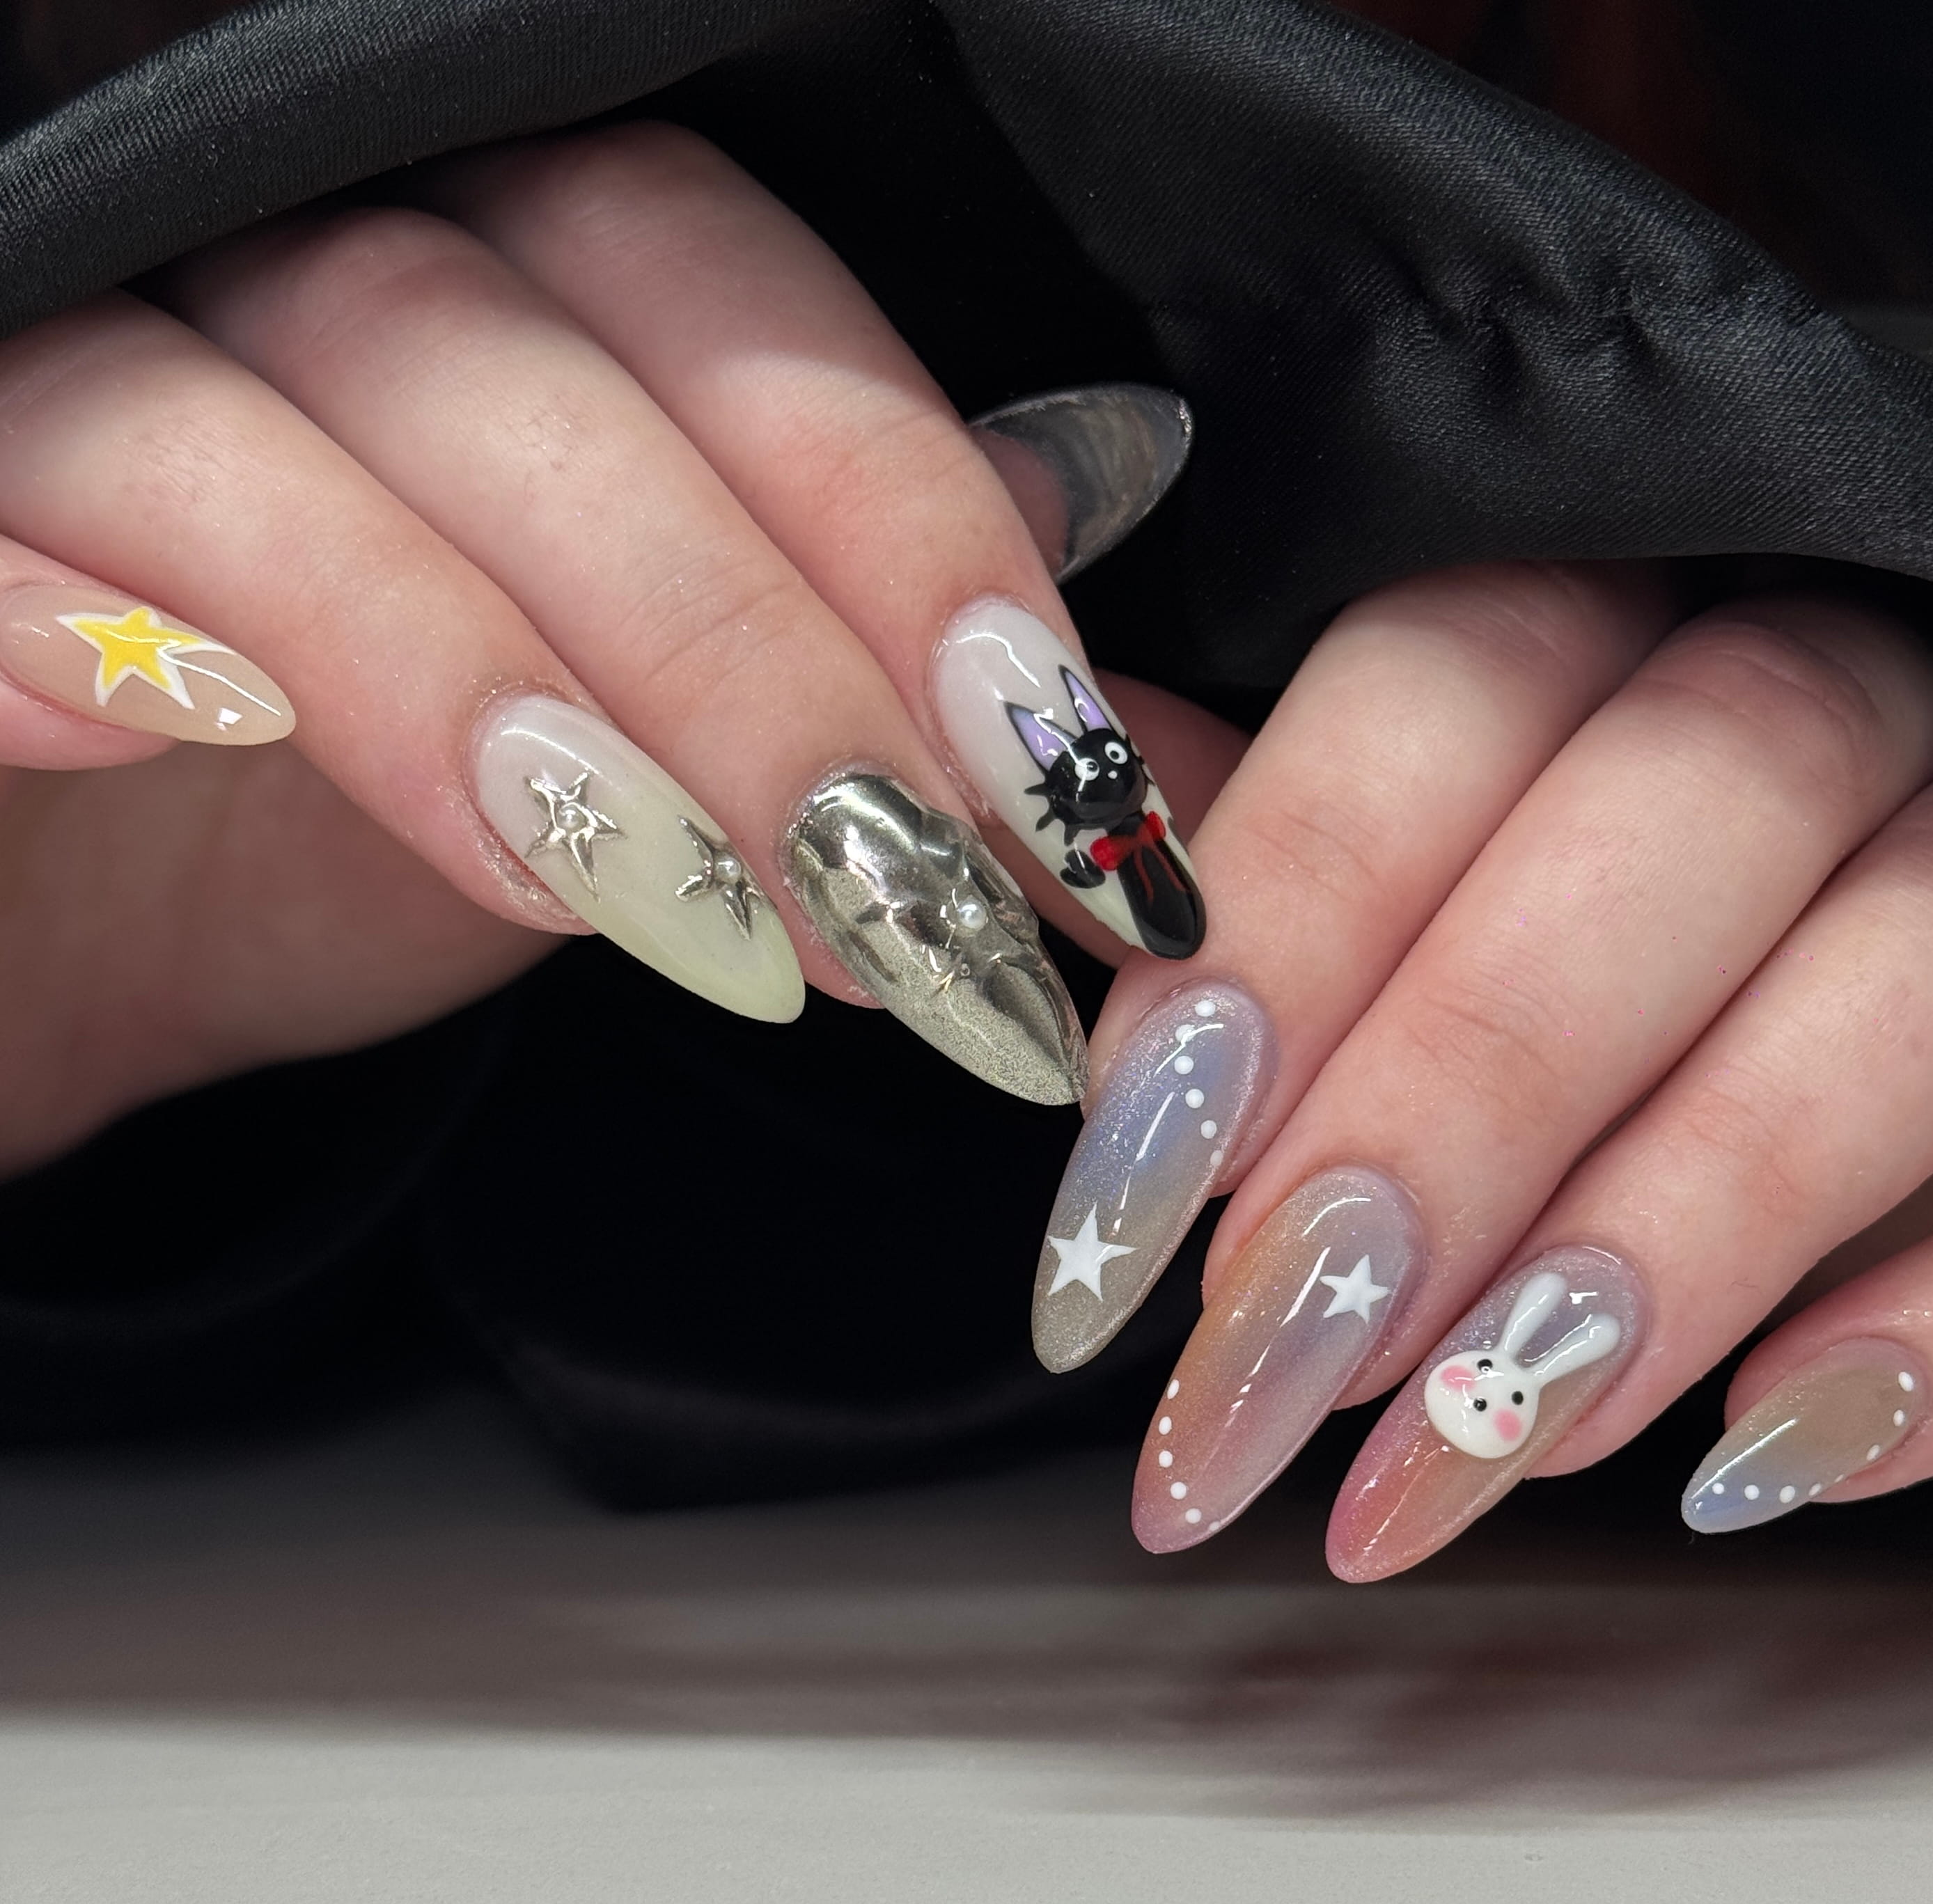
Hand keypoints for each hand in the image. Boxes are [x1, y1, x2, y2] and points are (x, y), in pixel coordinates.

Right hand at [0, 123, 1241, 1174]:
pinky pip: (15, 512)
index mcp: (504, 295)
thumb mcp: (665, 772)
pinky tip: (285, 781)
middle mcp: (298, 274)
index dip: (912, 528)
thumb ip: (875, 709)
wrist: (69, 900)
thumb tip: (1135, 751)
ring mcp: (93, 372)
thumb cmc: (372, 820)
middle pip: (544, 363)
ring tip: (665, 914)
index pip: (732, 310)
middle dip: (754, 648)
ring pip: (295, 429)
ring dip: (498, 675)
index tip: (1058, 779)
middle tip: (908, 897)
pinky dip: (121, 640)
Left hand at [1032, 559, 1932, 1565]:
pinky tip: (1764, 1453)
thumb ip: (1253, 838)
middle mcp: (1845, 673)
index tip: (1143, 1169)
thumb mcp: (1397, 852)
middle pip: (1691, 806)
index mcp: (1623, 594)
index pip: (1455, 679)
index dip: (1296, 920)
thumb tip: (1056, 864)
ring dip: (1693, 1217)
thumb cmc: (1537, 893)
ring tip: (1486, 1436)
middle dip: (1468, 1093)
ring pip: (1927, 957)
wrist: (1805, 949)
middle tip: (1281, 1343)